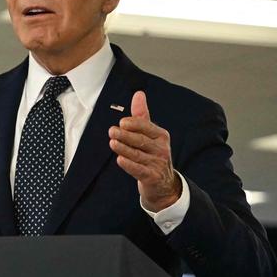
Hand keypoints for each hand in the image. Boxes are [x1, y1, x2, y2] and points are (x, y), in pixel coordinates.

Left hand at [108, 91, 180, 211]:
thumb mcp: (150, 135)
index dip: (134, 124)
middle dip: (126, 135)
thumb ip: (142, 116)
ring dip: (124, 149)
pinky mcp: (152, 177)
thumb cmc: (153, 154)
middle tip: (112, 131)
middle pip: (141, 140)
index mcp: (160, 135)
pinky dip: (129, 165)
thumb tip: (138, 93)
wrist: (164, 183)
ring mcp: (157, 164)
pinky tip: (119, 160)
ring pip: (138, 155)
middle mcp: (161, 149)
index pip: (147, 127)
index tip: (122, 122)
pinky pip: (139, 170)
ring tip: (112, 143)